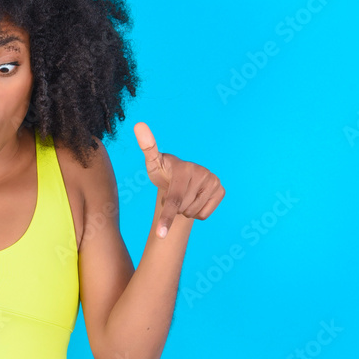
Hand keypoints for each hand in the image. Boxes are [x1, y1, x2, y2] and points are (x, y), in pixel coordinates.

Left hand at [133, 121, 224, 237]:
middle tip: (172, 194)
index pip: (174, 200)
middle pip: (183, 209)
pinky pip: (205, 214)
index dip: (167, 218)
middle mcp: (202, 172)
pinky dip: (197, 212)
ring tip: (183, 196)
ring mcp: (214, 180)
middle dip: (174, 208)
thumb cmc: (163, 172)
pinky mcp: (221, 189)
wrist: (179, 177)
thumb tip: (138, 124)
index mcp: (184, 168)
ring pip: (194, 212)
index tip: (160, 234)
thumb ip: (147, 147)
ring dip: (185, 210)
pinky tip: (193, 199)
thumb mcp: (153, 163)